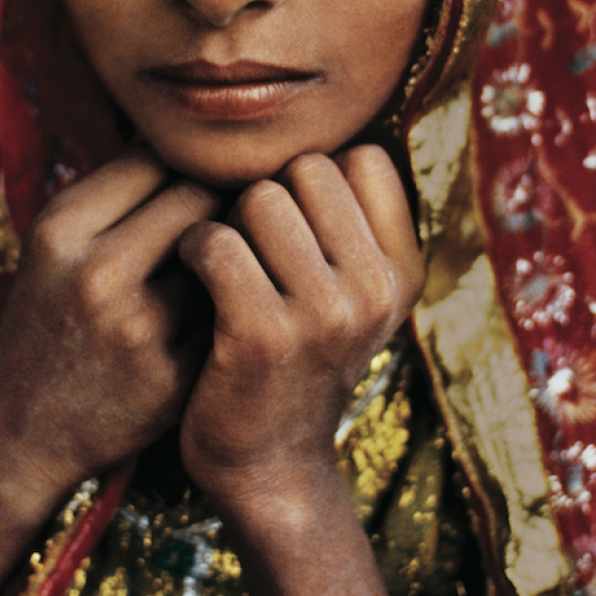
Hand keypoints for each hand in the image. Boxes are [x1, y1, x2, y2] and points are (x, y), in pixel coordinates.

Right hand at [0, 147, 218, 512]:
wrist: (21, 431)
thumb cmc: (52, 317)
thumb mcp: (59, 244)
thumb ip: (121, 190)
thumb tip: (200, 135)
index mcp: (62, 227)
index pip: (157, 156)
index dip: (187, 163)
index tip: (196, 179)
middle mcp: (96, 272)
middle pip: (200, 196)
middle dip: (219, 201)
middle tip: (226, 217)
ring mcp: (137, 328)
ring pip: (223, 253)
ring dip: (232, 252)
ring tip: (227, 262)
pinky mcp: (171, 376)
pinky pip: (227, 311)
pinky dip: (230, 306)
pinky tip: (221, 314)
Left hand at [176, 145, 423, 517]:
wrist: (269, 468)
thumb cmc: (294, 359)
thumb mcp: (350, 294)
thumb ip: (349, 221)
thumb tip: (322, 127)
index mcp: (403, 271)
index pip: (360, 158)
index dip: (313, 179)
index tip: (293, 226)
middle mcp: (376, 290)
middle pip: (307, 168)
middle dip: (266, 196)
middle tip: (252, 249)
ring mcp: (325, 313)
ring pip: (258, 198)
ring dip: (226, 223)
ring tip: (224, 267)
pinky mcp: (262, 334)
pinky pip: (215, 241)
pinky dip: (192, 252)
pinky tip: (195, 282)